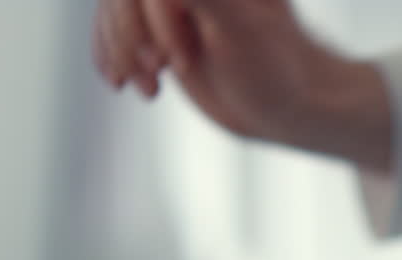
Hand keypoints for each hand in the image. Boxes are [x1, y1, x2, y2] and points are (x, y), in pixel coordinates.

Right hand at [95, 0, 394, 173]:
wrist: (290, 107)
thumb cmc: (277, 72)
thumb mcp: (239, 30)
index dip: (155, 19)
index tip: (177, 61)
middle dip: (129, 34)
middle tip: (156, 74)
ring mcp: (175, 3)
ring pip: (115, 9)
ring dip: (119, 48)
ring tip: (148, 88)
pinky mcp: (164, 28)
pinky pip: (118, 29)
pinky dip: (111, 54)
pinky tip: (119, 81)